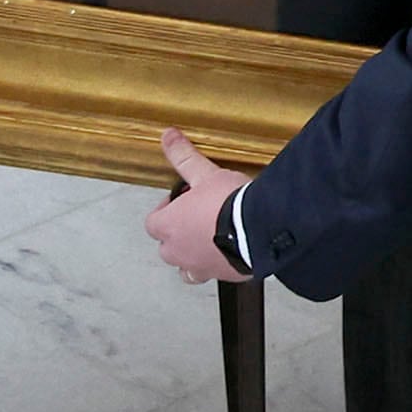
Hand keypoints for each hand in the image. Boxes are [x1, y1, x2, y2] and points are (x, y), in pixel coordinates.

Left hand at [144, 128, 250, 283]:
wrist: (259, 228)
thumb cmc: (229, 203)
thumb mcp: (205, 173)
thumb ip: (184, 157)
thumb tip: (168, 136)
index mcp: (169, 226)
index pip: (152, 222)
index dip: (165, 209)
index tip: (180, 200)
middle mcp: (178, 252)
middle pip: (166, 246)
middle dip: (177, 233)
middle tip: (197, 216)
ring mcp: (199, 267)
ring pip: (185, 268)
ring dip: (192, 255)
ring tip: (210, 239)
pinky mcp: (222, 276)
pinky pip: (212, 273)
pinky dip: (216, 264)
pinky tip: (230, 251)